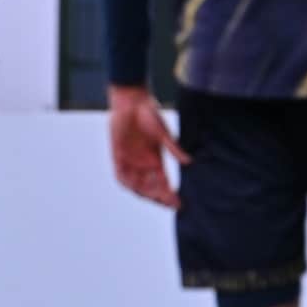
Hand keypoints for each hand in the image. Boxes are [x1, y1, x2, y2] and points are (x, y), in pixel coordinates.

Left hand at [107, 84, 189, 208]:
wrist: (131, 102)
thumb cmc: (149, 113)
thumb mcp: (164, 133)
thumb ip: (174, 149)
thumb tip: (189, 162)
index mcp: (156, 159)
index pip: (163, 183)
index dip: (170, 194)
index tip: (179, 204)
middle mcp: (143, 164)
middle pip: (150, 188)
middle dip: (159, 197)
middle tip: (168, 204)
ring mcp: (130, 161)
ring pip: (136, 185)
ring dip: (145, 192)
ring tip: (155, 198)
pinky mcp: (118, 155)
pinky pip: (120, 175)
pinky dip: (127, 183)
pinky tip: (134, 187)